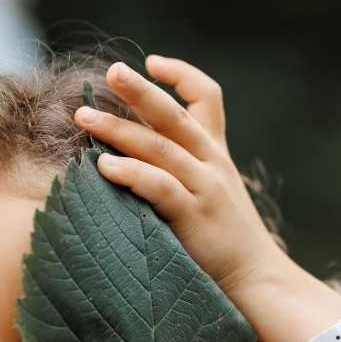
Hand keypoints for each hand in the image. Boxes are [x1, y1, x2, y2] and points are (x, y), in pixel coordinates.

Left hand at [74, 57, 340, 341]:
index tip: (152, 61)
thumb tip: (132, 163)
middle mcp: (212, 164)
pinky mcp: (194, 216)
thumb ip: (180, 176)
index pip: (207, 98)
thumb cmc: (223, 245)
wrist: (256, 280)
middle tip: (109, 72)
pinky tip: (104, 166)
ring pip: (159, 147)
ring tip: (84, 117)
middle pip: (174, 115)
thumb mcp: (209, 199)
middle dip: (139, 90)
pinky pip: (160, 187)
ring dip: (118, 129)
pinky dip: (131, 173)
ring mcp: (204, 188)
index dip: (182, 75)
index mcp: (216, 155)